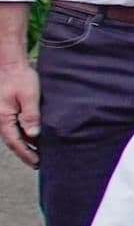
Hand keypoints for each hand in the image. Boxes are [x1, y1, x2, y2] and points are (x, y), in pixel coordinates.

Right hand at [0, 49, 35, 168]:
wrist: (9, 63)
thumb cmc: (19, 77)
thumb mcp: (28, 96)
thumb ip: (31, 116)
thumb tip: (33, 134)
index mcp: (4, 118)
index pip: (15, 142)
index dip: (26, 154)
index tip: (36, 163)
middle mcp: (0, 119)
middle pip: (13, 141)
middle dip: (25, 152)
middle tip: (38, 162)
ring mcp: (1, 114)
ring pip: (12, 134)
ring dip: (24, 143)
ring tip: (38, 152)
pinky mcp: (5, 109)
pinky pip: (13, 125)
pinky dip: (22, 133)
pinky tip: (32, 135)